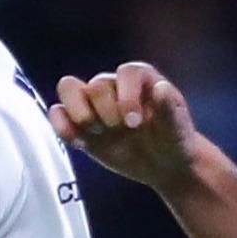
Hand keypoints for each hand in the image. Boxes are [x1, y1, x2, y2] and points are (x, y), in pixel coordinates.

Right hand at [50, 63, 199, 188]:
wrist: (164, 164)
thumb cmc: (174, 141)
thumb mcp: (178, 129)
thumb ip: (170, 110)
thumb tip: (161, 88)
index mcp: (140, 78)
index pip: (126, 73)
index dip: (127, 97)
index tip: (134, 123)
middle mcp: (114, 85)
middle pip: (96, 85)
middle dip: (105, 111)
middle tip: (119, 131)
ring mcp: (94, 103)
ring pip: (68, 88)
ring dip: (79, 113)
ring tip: (95, 133)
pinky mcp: (80, 124)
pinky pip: (58, 114)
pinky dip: (62, 126)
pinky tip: (80, 144)